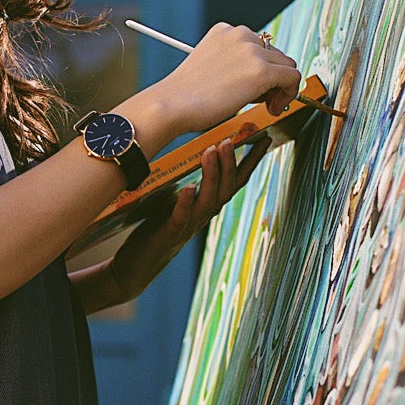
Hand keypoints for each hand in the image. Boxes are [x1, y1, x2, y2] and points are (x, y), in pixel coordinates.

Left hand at [85, 135, 268, 309]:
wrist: (138, 265)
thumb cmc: (159, 228)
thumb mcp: (178, 200)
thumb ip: (192, 181)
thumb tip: (201, 150)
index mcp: (209, 205)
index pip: (236, 181)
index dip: (252, 161)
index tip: (265, 139)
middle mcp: (204, 215)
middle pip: (226, 188)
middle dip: (230, 163)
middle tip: (229, 140)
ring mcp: (189, 225)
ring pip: (209, 200)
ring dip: (211, 176)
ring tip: (211, 152)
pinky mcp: (170, 233)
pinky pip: (182, 217)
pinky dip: (186, 203)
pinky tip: (188, 189)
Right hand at [155, 23, 300, 137]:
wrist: (172, 104)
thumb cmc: (185, 95)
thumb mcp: (210, 67)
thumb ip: (233, 64)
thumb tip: (256, 79)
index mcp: (225, 31)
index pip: (259, 45)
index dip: (261, 68)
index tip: (253, 87)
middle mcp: (240, 34)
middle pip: (275, 54)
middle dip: (272, 78)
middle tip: (260, 99)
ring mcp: (252, 51)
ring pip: (287, 65)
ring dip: (280, 86)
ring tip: (265, 104)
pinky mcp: (261, 71)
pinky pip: (292, 78)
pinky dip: (289, 94)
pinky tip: (273, 108)